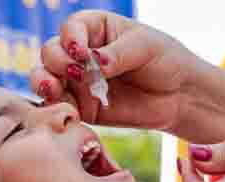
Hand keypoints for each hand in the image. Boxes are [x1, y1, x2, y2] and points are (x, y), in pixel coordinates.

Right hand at [32, 10, 203, 132]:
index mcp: (95, 28)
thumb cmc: (165, 61)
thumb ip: (117, 54)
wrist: (180, 96)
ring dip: (44, 82)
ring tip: (54, 89)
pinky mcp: (83, 107)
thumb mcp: (145, 47)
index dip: (70, 39)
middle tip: (76, 73)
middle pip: (51, 52)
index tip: (81, 53)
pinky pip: (61, 106)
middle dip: (57, 61)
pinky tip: (68, 109)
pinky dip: (57, 107)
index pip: (71, 28)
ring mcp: (79, 81)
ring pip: (46, 78)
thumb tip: (94, 62)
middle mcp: (81, 53)